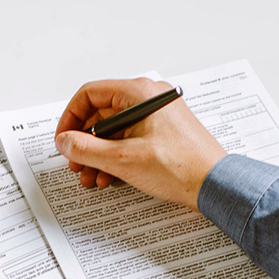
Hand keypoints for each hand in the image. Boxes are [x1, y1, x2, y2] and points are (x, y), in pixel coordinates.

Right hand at [54, 78, 227, 210]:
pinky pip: (129, 139)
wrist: (215, 185)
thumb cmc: (181, 166)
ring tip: (91, 177)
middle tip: (76, 163)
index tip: (63, 139)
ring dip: (98, 154)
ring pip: (113, 130)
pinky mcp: (162, 133)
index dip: (70, 118)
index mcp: (139, 93)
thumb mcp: (122, 159)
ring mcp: (156, 116)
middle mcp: (148, 99)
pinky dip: (115, 157)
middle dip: (84, 143)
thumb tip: (65, 141)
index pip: (90, 94)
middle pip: (100, 114)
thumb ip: (86, 148)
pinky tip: (109, 177)